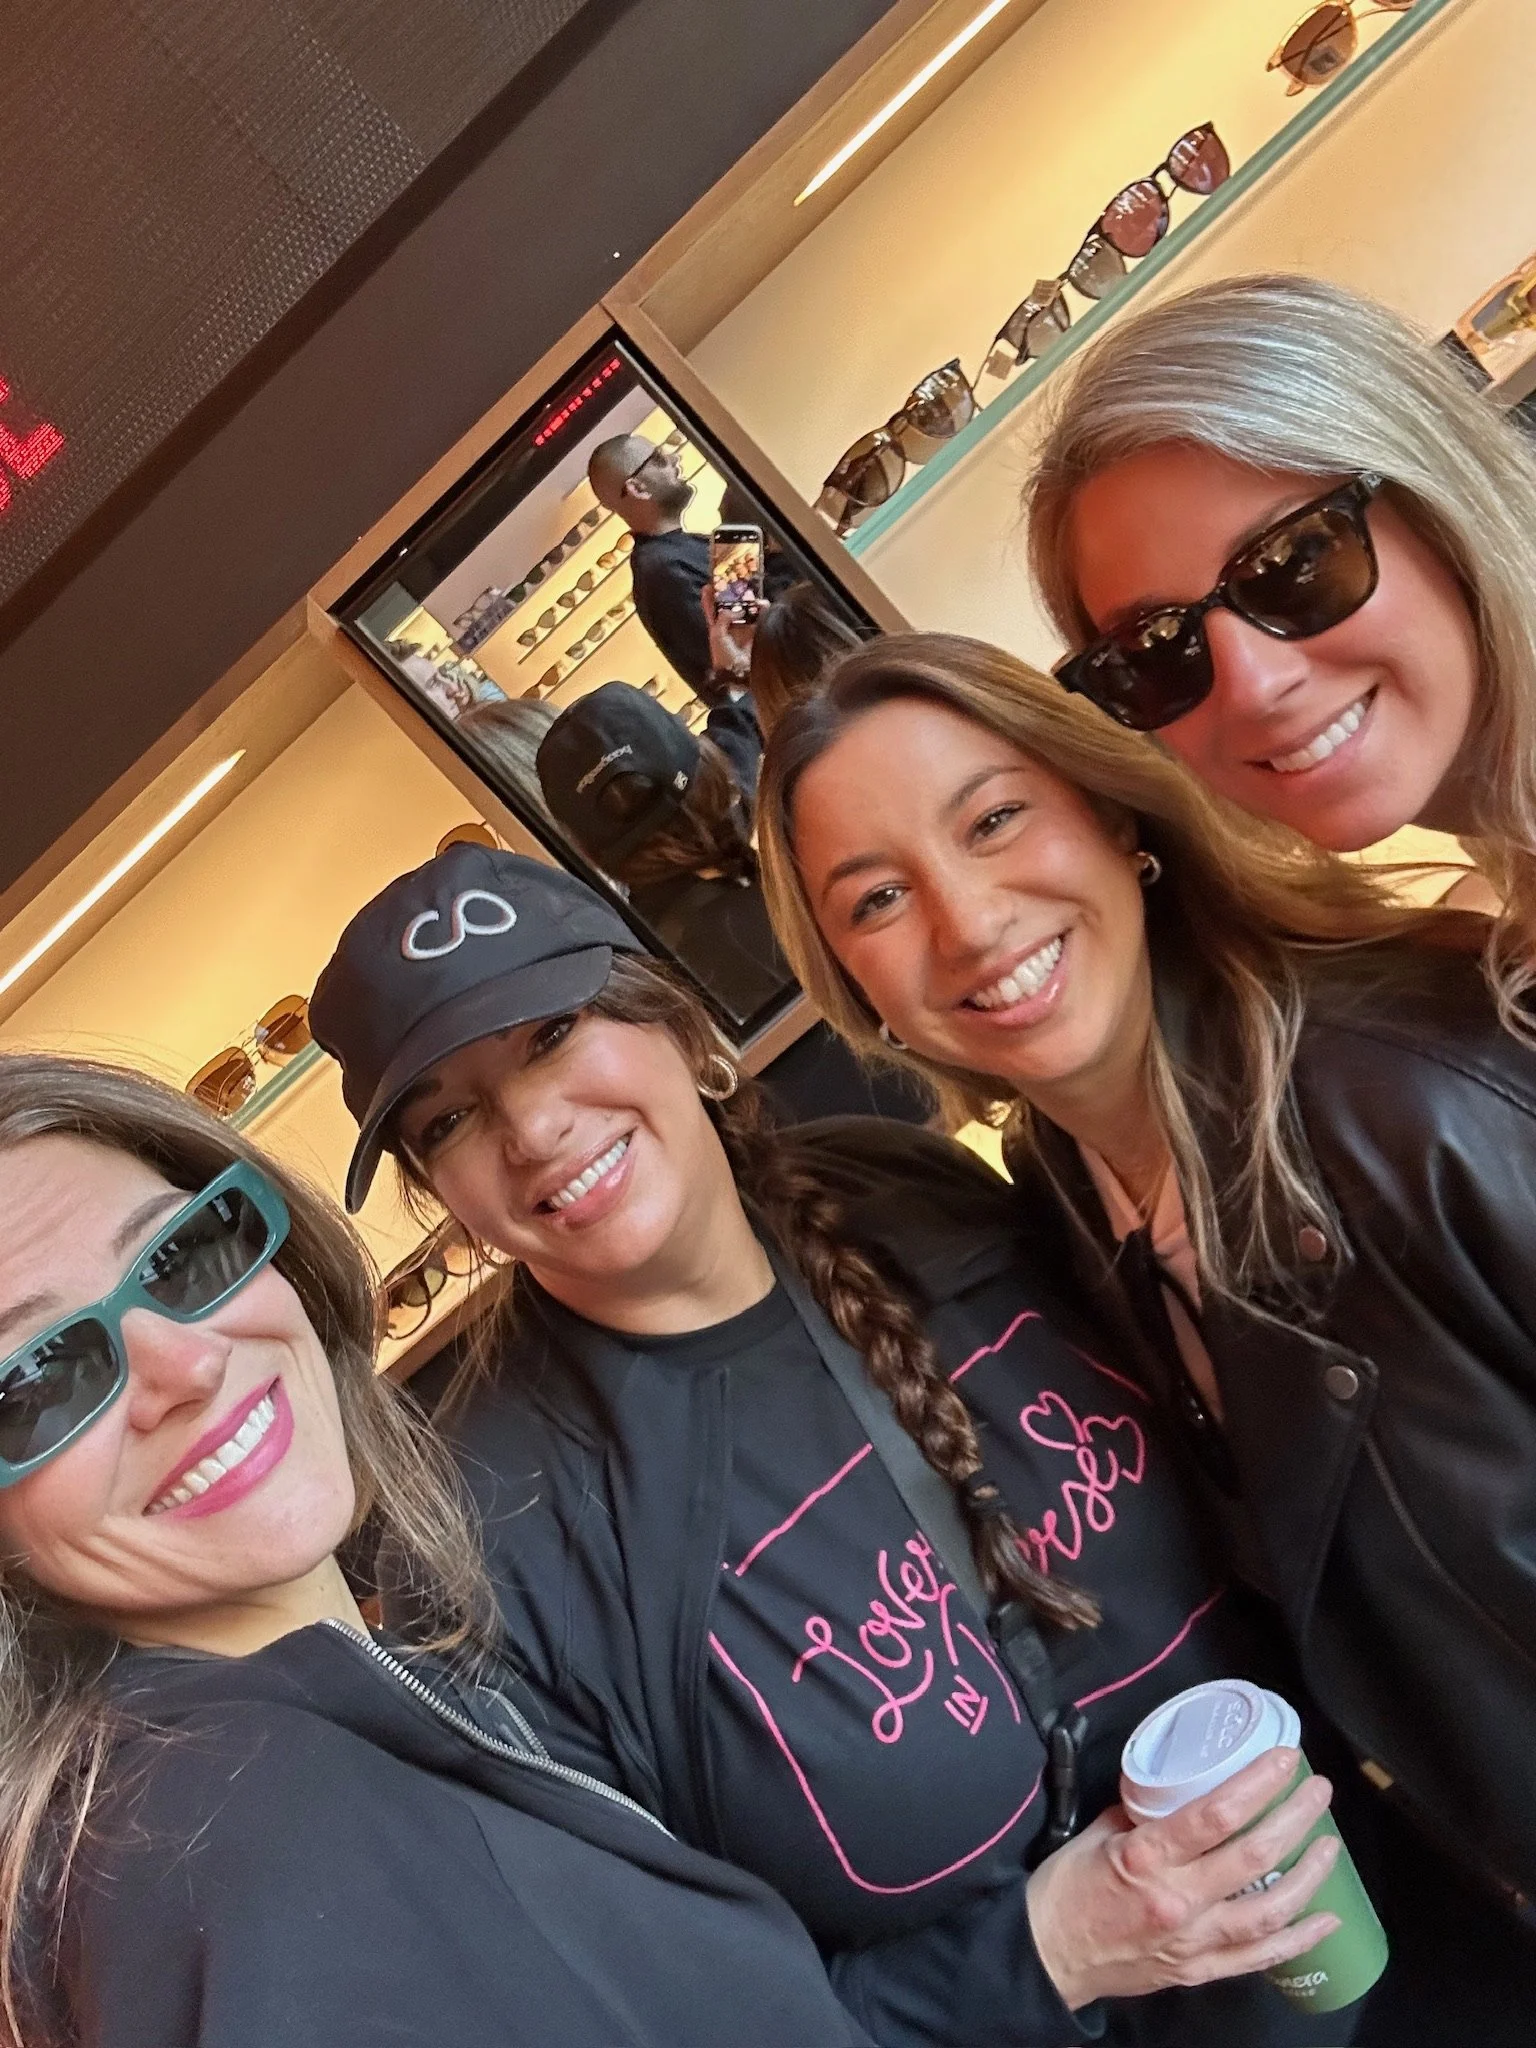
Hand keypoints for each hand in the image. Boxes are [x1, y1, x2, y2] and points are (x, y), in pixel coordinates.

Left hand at [701, 582, 761, 676]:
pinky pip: (761, 616)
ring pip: (746, 609)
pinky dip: (762, 608)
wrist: (743, 674)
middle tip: (736, 583)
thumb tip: (735, 610)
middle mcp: (730, 626)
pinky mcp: (758, 632)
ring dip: (748, 600)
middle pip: (730, 606)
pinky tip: (762, 604)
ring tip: (750, 592)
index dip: (708, 598)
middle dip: (732, 594)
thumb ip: (723, 619)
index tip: (708, 585)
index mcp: (716, 628)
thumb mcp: (717, 636)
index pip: (711, 610)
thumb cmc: (725, 657)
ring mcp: (745, 629)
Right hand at [1024, 1748, 1341, 2009]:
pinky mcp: (1199, 1971)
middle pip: (1253, 1856)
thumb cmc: (1067, 1887)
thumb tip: (1181, 1787)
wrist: (1047, 1955)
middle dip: (1295, 1818)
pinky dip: (1298, 1939)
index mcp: (1147, 1858)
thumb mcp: (1099, 1832)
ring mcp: (1194, 1941)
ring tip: (1329, 1846)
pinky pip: (1259, 1957)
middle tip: (1318, 1791)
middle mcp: (1178, 1900)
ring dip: (1308, 1876)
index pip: (1215, 1815)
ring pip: (1269, 1910)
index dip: (1257, 1784)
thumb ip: (1145, 1811)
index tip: (1285, 1759)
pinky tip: (1326, 1920)